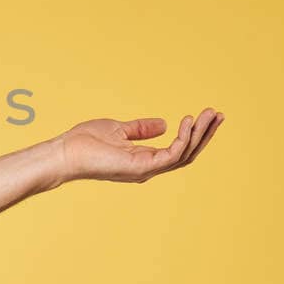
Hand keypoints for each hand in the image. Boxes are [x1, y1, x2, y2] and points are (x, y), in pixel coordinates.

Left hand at [56, 108, 224, 183]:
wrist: (65, 152)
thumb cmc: (85, 142)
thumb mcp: (118, 129)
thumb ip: (141, 129)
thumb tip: (163, 124)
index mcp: (145, 159)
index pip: (178, 149)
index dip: (195, 133)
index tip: (207, 115)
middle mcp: (149, 167)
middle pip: (187, 153)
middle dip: (204, 134)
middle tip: (218, 114)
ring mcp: (146, 169)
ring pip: (183, 154)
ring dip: (199, 134)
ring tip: (209, 114)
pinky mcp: (141, 167)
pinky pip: (171, 155)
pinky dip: (182, 139)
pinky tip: (187, 121)